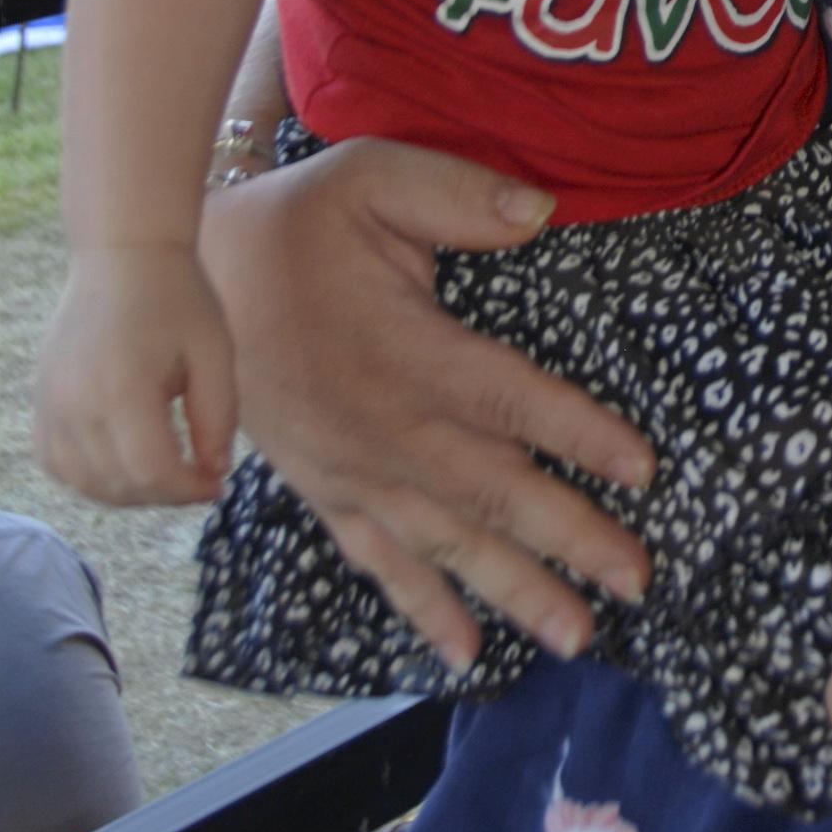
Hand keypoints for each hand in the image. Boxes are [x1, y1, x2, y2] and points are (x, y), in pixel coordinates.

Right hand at [36, 244, 236, 503]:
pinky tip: (122, 462)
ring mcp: (50, 403)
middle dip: (165, 494)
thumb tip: (214, 472)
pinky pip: (55, 462)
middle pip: (118, 484)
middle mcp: (77, 402)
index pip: (152, 471)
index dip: (188, 490)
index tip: (217, 484)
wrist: (123, 254)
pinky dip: (88, 477)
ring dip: (128, 491)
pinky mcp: (40, 400)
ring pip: (84, 482)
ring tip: (165, 471)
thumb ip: (218, 417)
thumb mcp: (214, 352)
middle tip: (198, 478)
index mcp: (124, 388)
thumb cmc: (178, 298)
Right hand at [198, 138, 657, 668]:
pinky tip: (466, 652)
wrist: (188, 283)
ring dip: (514, 590)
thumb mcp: (372, 178)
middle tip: (637, 581)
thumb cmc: (295, 224)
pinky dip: (423, 608)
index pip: (508, 396)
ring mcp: (353, 470)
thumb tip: (541, 208)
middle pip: (492, 488)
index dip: (577, 433)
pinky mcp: (326, 492)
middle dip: (569, 536)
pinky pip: (379, 562)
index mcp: (407, 350)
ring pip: (446, 541)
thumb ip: (458, 194)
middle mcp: (385, 426)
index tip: (643, 469)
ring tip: (576, 637)